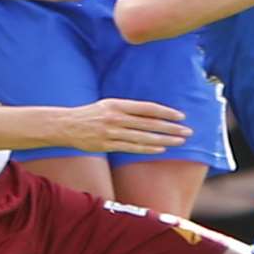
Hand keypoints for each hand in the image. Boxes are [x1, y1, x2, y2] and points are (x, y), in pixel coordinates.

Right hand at [55, 98, 191, 154]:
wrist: (66, 125)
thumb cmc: (90, 114)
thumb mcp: (108, 105)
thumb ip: (128, 109)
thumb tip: (152, 114)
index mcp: (118, 105)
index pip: (148, 108)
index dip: (166, 112)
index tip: (180, 116)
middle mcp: (116, 118)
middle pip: (149, 123)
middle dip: (171, 128)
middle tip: (187, 131)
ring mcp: (112, 133)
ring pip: (144, 137)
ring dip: (164, 140)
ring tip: (179, 142)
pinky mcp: (107, 145)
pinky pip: (132, 148)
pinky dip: (148, 148)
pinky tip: (161, 149)